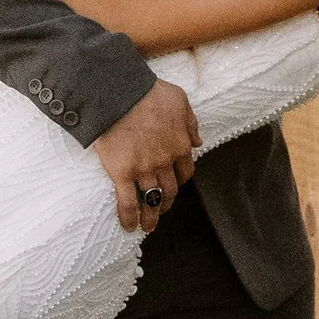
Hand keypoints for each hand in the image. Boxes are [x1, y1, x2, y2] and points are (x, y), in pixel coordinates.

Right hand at [91, 78, 198, 232]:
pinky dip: (129, 217)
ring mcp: (144, 169)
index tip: (174, 182)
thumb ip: (190, 122)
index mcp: (180, 145)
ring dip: (151, 216)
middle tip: (161, 208)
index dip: (180, 179)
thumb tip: (198, 141)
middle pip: (170, 190)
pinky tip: (129, 227)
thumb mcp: (180, 99)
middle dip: (167, 202)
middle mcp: (164, 161)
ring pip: (152, 200)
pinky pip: (128, 202)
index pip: (185, 171)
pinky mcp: (122, 173)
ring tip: (148, 226)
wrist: (120, 93)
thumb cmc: (149, 92)